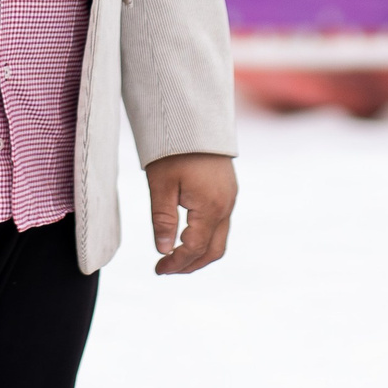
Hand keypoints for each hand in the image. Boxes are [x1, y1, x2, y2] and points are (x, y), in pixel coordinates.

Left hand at [144, 152, 235, 274]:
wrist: (194, 118)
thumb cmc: (174, 150)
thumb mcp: (161, 185)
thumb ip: (163, 220)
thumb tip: (163, 250)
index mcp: (210, 206)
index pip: (195, 248)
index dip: (176, 263)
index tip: (158, 269)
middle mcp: (226, 205)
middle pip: (214, 250)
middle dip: (191, 265)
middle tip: (166, 268)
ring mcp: (230, 197)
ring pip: (220, 238)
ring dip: (199, 252)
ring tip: (175, 256)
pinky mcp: (228, 190)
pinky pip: (221, 223)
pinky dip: (205, 237)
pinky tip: (187, 234)